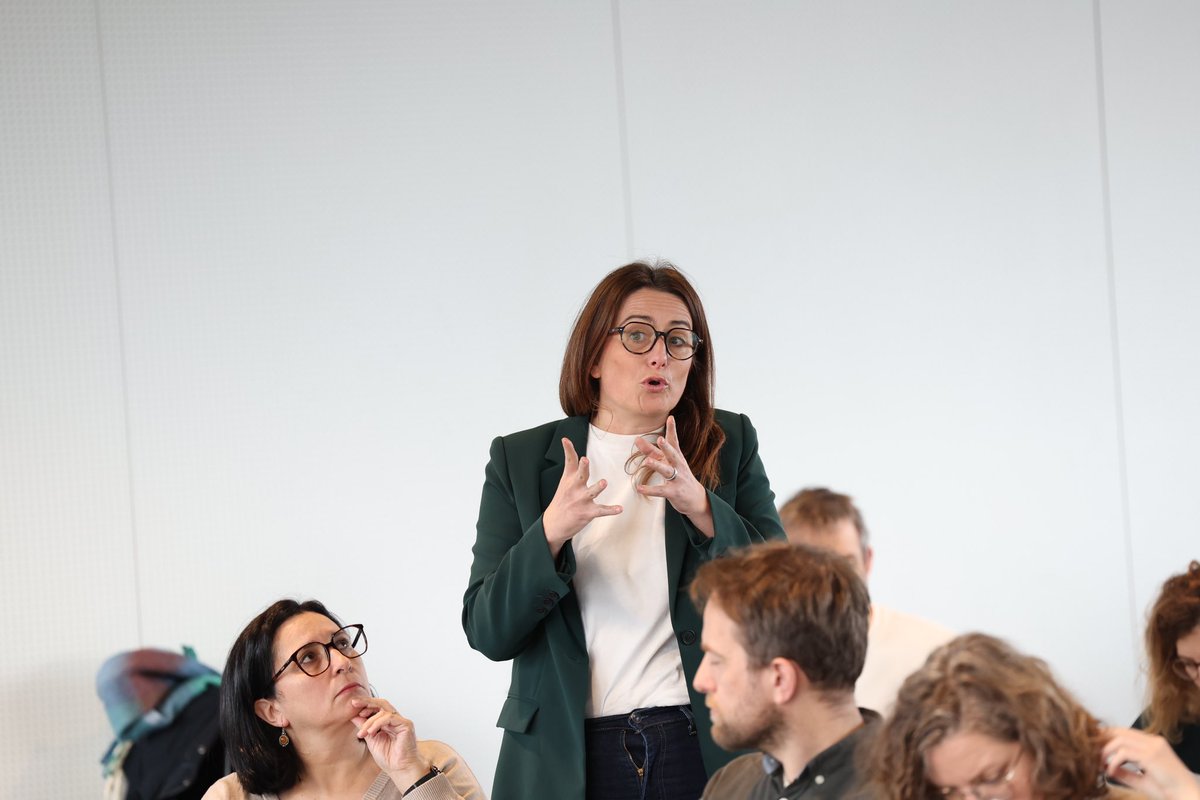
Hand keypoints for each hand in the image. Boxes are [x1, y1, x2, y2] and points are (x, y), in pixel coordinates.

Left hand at [351, 696, 431, 788]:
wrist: (399, 769)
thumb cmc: (388, 758)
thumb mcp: (371, 740)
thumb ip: (365, 727)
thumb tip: (354, 716)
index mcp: (388, 723)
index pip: (377, 708)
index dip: (366, 705)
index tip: (353, 705)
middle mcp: (396, 720)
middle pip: (382, 703)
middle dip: (367, 702)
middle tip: (354, 703)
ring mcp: (401, 721)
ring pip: (383, 711)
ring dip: (369, 721)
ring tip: (362, 732)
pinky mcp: (406, 725)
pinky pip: (389, 718)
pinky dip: (378, 723)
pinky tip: (371, 732)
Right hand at [542, 438, 622, 556]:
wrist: (553, 524)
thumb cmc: (562, 501)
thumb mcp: (564, 484)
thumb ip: (573, 470)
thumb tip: (580, 456)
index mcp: (569, 479)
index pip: (569, 462)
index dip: (568, 450)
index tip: (565, 439)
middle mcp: (574, 488)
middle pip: (580, 475)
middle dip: (583, 468)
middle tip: (585, 460)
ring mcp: (581, 500)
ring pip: (591, 492)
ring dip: (598, 487)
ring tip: (604, 482)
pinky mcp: (587, 513)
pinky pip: (601, 510)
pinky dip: (611, 510)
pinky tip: (620, 509)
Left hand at [633, 416, 712, 534]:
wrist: (696, 498)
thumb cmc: (679, 476)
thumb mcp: (667, 462)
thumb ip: (651, 451)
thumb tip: (637, 439)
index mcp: (677, 457)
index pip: (674, 441)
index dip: (672, 430)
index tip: (671, 418)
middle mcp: (679, 466)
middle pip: (673, 454)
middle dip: (667, 447)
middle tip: (660, 438)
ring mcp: (677, 479)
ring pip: (667, 471)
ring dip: (658, 466)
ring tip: (647, 462)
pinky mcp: (674, 492)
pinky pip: (661, 491)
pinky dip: (650, 490)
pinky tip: (640, 488)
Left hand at [1101, 726, 1199, 799]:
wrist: (1187, 795)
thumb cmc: (1168, 789)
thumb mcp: (1142, 779)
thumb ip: (1124, 772)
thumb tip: (1106, 767)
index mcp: (1152, 743)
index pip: (1124, 732)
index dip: (1107, 736)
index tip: (1093, 745)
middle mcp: (1153, 741)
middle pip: (1119, 731)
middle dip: (1102, 740)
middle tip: (1090, 751)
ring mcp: (1153, 747)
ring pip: (1120, 740)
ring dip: (1105, 751)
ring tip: (1099, 763)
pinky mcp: (1152, 756)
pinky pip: (1125, 753)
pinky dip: (1114, 761)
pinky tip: (1110, 771)